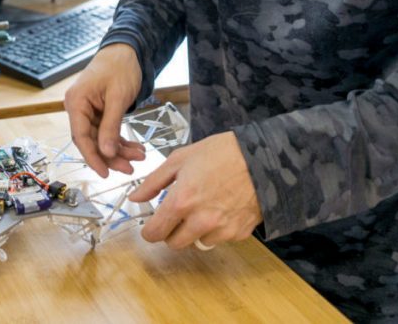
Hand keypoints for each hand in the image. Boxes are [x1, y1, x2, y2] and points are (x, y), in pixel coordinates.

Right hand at [64, 43, 145, 177]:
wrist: (126, 51)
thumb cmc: (120, 68)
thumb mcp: (118, 98)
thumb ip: (111, 127)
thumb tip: (107, 153)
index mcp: (77, 102)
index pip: (81, 137)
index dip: (93, 157)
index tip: (105, 174)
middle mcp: (78, 108)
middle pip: (91, 141)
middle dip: (111, 156)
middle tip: (130, 169)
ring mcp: (87, 110)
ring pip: (101, 139)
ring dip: (119, 151)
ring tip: (139, 158)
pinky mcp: (98, 112)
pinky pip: (107, 132)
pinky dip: (121, 141)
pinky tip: (135, 149)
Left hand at [128, 131, 261, 249]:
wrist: (262, 158)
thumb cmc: (220, 153)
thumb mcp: (180, 159)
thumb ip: (153, 181)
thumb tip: (135, 198)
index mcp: (181, 201)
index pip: (155, 233)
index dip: (149, 231)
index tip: (151, 225)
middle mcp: (200, 221)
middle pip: (174, 243)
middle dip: (171, 231)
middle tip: (177, 214)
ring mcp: (221, 230)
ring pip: (196, 244)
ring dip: (194, 232)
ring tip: (202, 209)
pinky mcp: (238, 233)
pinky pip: (219, 240)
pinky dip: (215, 230)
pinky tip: (221, 209)